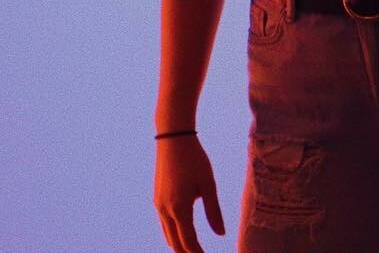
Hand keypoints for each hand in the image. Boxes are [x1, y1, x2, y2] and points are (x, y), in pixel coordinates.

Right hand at [154, 135, 225, 252]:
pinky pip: (164, 224)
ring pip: (168, 236)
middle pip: (176, 244)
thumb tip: (221, 235)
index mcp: (179, 208)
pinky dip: (174, 234)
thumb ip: (213, 211)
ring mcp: (158, 204)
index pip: (189, 242)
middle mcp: (165, 210)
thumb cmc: (194, 158)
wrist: (172, 136)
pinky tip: (184, 232)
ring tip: (194, 251)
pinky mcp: (157, 198)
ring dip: (180, 246)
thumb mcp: (208, 183)